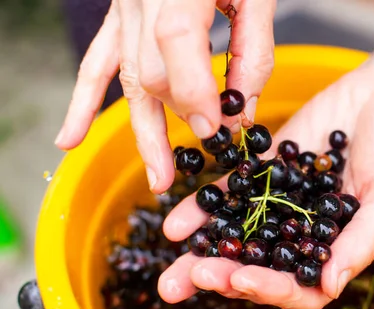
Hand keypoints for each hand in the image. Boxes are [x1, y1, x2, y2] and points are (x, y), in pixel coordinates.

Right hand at [55, 0, 275, 193]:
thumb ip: (253, 53)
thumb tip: (244, 112)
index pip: (174, 44)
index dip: (194, 93)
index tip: (216, 129)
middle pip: (149, 73)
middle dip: (180, 117)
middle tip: (206, 150)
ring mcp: (123, 10)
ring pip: (125, 80)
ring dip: (142, 132)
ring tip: (159, 177)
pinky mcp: (117, 18)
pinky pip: (95, 63)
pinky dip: (83, 103)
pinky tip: (69, 139)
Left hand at [156, 65, 373, 308]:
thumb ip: (363, 239)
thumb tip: (331, 286)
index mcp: (336, 251)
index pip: (300, 288)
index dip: (270, 289)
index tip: (243, 278)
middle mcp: (303, 235)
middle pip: (261, 270)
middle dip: (226, 277)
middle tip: (194, 277)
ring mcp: (280, 207)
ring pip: (238, 239)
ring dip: (205, 256)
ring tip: (172, 269)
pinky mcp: (263, 175)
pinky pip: (229, 197)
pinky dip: (204, 211)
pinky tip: (176, 223)